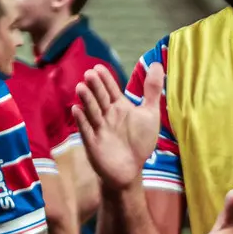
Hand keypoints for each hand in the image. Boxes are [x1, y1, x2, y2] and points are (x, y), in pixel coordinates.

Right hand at [74, 63, 163, 191]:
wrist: (131, 169)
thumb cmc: (139, 141)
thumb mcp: (149, 113)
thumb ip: (152, 90)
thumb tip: (156, 63)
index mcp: (119, 106)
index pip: (110, 89)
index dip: (105, 79)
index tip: (98, 67)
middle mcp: (107, 115)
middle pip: (99, 98)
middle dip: (95, 87)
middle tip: (89, 74)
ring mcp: (98, 128)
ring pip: (91, 111)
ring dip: (86, 100)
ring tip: (81, 87)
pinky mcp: (93, 143)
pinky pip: (86, 130)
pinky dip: (81, 120)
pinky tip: (76, 110)